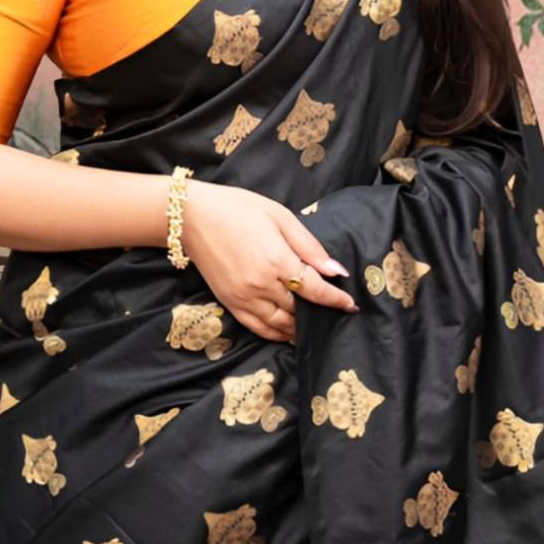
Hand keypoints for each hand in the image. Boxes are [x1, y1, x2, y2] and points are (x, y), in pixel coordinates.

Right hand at [178, 179, 358, 343]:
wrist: (191, 216)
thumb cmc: (238, 208)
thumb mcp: (279, 216)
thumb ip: (309, 246)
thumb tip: (335, 270)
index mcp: (276, 260)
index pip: (314, 289)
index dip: (335, 299)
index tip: (351, 305)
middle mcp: (261, 284)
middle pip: (299, 309)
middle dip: (320, 312)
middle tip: (336, 312)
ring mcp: (243, 298)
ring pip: (281, 324)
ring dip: (300, 327)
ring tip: (315, 324)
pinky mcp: (230, 304)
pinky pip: (258, 328)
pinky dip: (276, 334)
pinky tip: (288, 332)